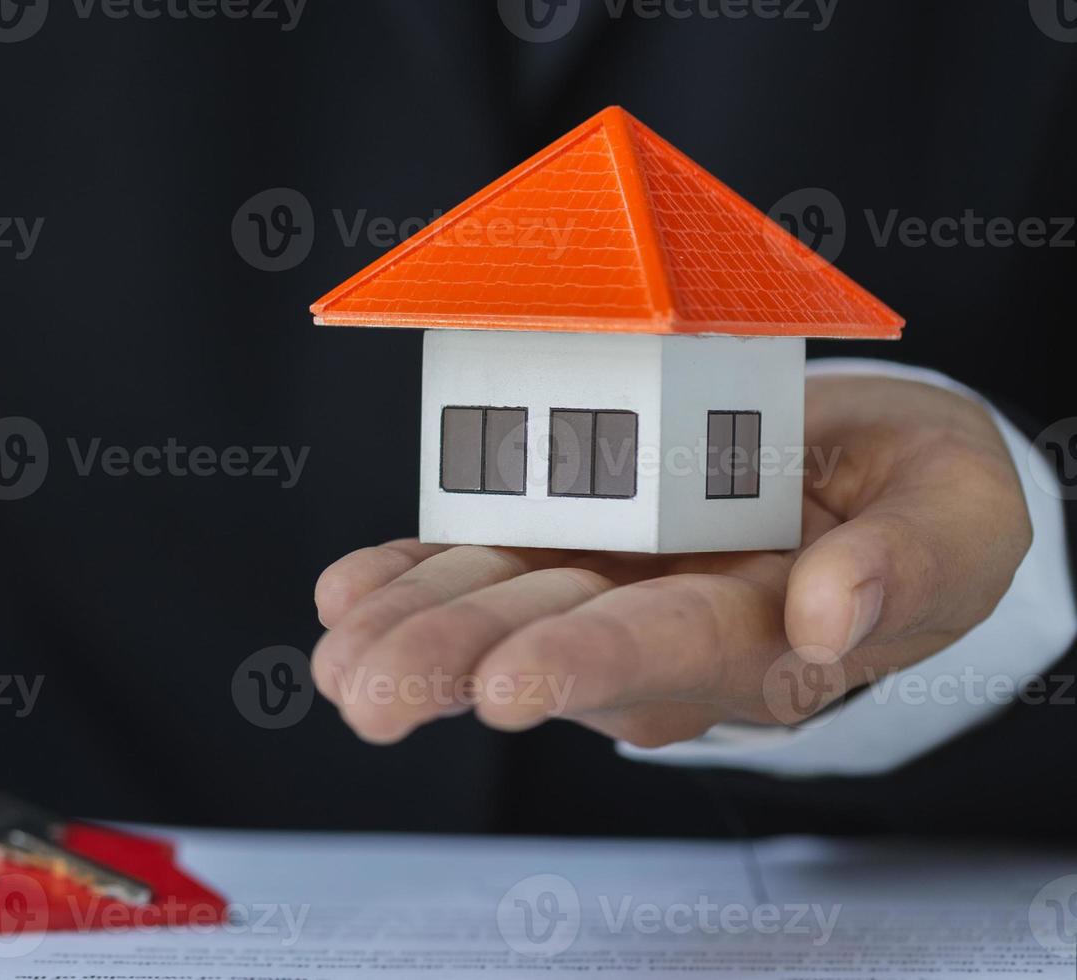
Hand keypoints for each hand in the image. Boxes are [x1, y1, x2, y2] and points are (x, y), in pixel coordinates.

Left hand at [311, 374, 1032, 747]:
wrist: (864, 469)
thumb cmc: (916, 496)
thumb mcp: (958, 512)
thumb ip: (915, 565)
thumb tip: (834, 617)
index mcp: (766, 633)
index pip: (674, 651)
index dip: (592, 665)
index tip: (511, 685)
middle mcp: (664, 625)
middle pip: (553, 645)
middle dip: (456, 666)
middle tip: (372, 692)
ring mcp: (603, 585)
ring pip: (494, 610)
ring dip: (409, 631)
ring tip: (337, 658)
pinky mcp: (562, 543)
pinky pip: (474, 563)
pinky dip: (406, 573)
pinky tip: (348, 593)